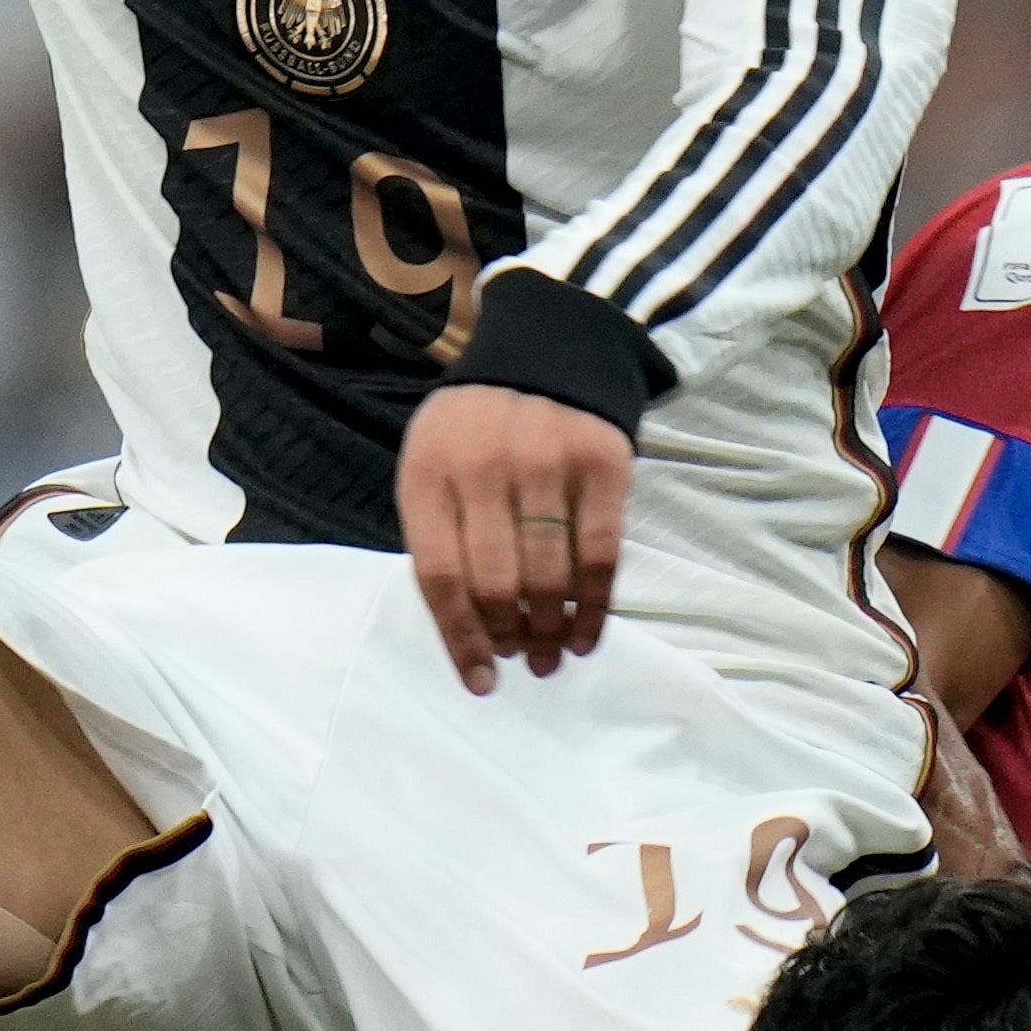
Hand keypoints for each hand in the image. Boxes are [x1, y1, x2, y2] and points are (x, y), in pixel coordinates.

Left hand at [398, 384, 626, 692]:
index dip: (460, 639)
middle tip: (524, 662)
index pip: (440, 576)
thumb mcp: (432, 466)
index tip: (480, 680)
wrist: (546, 350)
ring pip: (550, 574)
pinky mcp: (602, 463)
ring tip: (553, 656)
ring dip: (552, 631)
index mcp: (429, 472)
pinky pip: (600, 554)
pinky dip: (595, 605)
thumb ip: (440, 537)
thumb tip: (470, 634)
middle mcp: (485, 466)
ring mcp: (546, 462)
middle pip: (497, 582)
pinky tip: (588, 633)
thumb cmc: (475, 429)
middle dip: (511, 637)